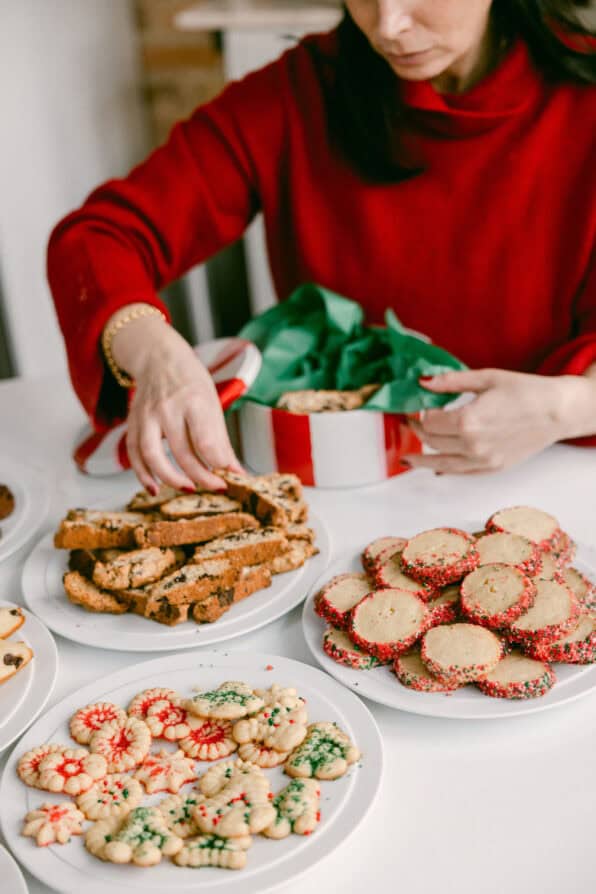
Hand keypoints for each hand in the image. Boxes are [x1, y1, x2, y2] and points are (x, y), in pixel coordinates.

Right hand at [111, 314, 242, 492]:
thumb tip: (237, 473)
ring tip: (189, 489)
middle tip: (216, 487)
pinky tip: (155, 488)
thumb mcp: (212, 404)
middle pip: (183, 452)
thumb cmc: (191, 383)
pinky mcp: (133, 423)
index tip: (230, 477)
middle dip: (201, 476)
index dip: (219, 464)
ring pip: (153, 454)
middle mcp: (168, 408)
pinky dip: (142, 474)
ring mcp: (147, 416)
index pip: (206, 441)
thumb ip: (221, 441)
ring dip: (171, 478)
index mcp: (194, 401)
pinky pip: (134, 453)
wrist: (159, 358)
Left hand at [404, 368, 595, 474]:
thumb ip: (450, 382)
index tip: (414, 407)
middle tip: (410, 423)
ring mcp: (482, 461)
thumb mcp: (485, 378)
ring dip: (421, 460)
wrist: (557, 411)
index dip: (418, 413)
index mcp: (468, 421)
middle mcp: (472, 445)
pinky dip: (444, 470)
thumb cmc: (524, 391)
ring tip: (407, 458)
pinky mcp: (492, 469)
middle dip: (417, 431)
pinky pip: (460, 473)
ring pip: (440, 464)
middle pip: (431, 441)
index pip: (428, 422)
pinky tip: (434, 468)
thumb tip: (422, 382)